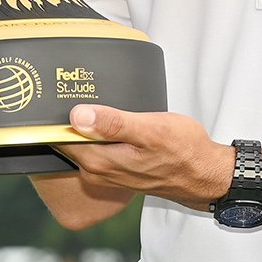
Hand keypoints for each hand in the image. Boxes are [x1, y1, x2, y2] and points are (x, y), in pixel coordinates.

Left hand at [56, 106, 233, 211]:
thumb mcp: (151, 130)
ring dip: (83, 124)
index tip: (59, 92)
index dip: (56, 114)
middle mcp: (97, 171)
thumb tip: (78, 115)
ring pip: (82, 144)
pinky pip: (96, 149)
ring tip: (92, 99)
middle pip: (67, 140)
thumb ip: (114, 123)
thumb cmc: (183, 151)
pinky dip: (97, 133)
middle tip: (74, 87)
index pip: (60, 137)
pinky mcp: (117, 169)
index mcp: (99, 160)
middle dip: (67, 117)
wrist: (205, 175)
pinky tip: (108, 119)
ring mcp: (107, 172)